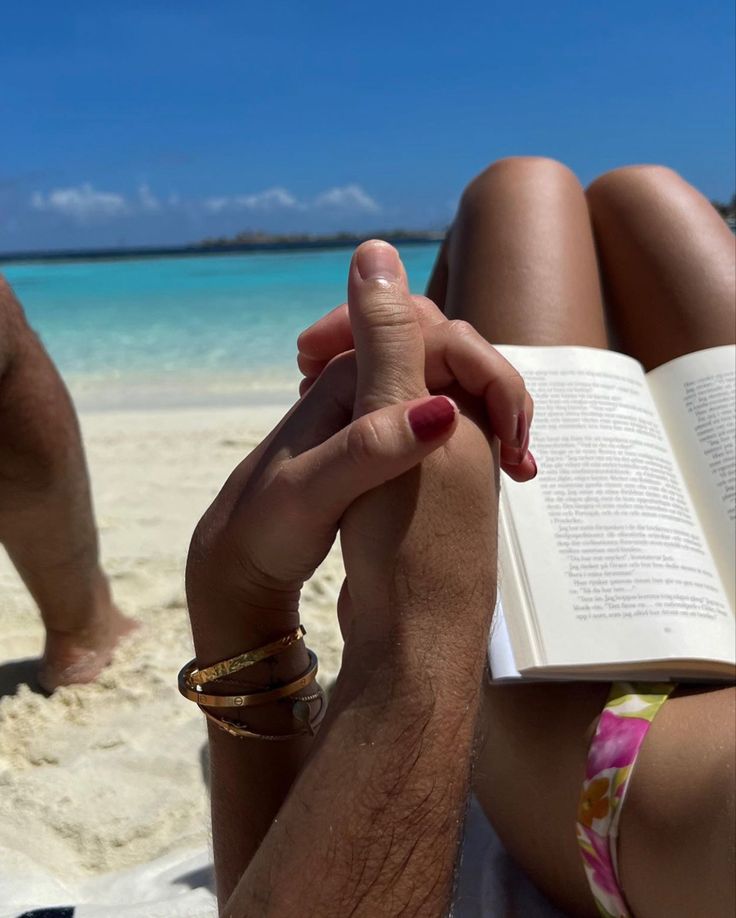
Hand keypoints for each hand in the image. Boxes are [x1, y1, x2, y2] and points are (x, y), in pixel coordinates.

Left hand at [186, 240, 523, 666]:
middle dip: (497, 388)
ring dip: (491, 411)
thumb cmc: (265, 528)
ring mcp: (373, 410)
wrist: (239, 561)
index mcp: (347, 377)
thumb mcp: (309, 492)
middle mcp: (362, 384)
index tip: (511, 432)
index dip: (486, 373)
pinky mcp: (379, 441)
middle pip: (450, 354)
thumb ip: (369, 449)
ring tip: (518, 464)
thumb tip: (444, 410)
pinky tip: (491, 470)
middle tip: (521, 452)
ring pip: (448, 384)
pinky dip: (472, 434)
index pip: (436, 337)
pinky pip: (437, 416)